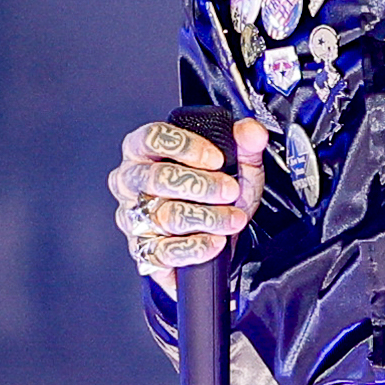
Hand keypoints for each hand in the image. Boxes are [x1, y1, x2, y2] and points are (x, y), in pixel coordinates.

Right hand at [108, 114, 267, 295]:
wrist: (217, 234)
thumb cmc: (214, 192)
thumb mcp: (235, 163)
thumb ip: (245, 143)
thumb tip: (252, 132)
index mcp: (144, 150)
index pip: (153, 137)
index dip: (187, 146)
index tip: (217, 159)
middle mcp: (132, 181)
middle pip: (158, 178)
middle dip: (201, 185)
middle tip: (230, 191)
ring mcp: (134, 216)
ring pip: (165, 215)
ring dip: (207, 217)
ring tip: (232, 218)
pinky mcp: (142, 250)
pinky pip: (163, 251)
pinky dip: (195, 247)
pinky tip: (215, 241)